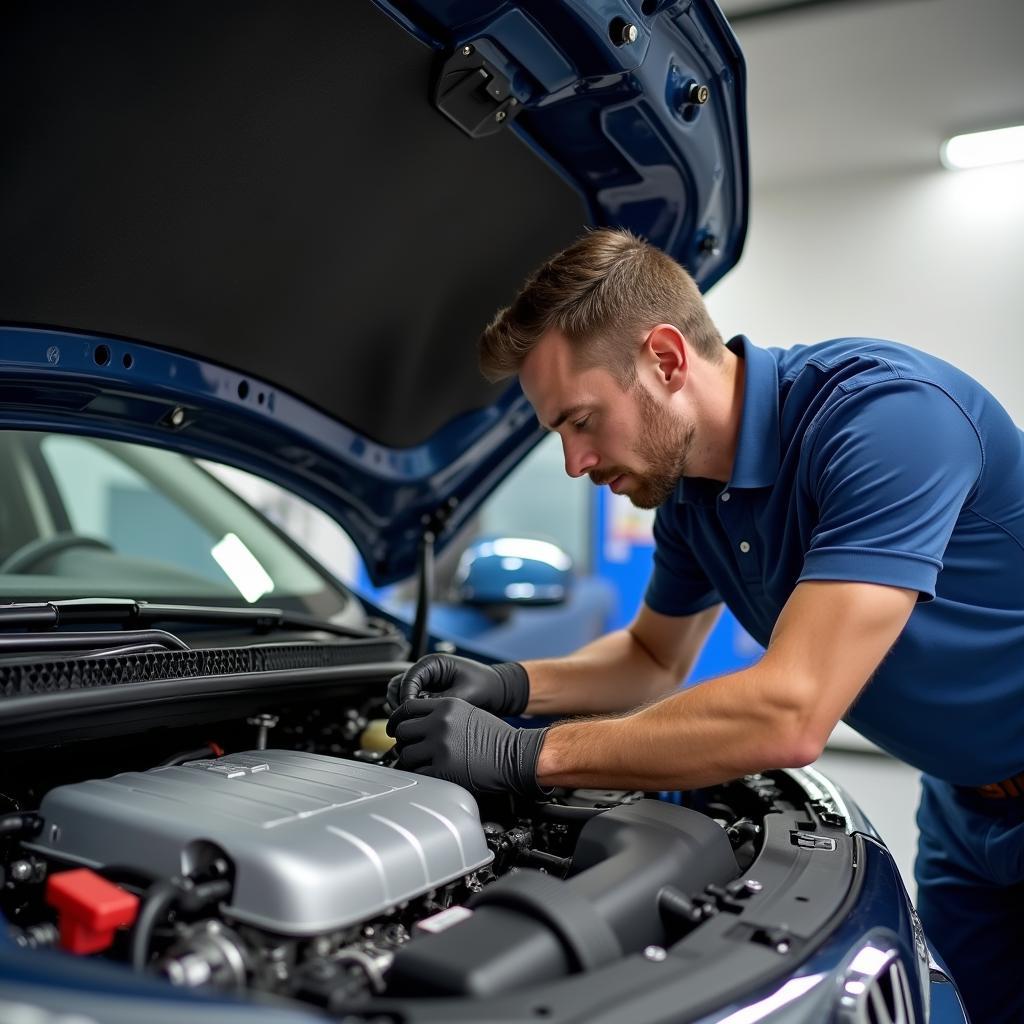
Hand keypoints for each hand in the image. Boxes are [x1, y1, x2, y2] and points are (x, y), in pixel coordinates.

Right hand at [386, 654, 528, 715]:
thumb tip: (419, 712)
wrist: (499, 691)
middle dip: (400, 704)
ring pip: (400, 695)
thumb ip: (440, 701)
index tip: (410, 713)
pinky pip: (411, 704)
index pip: (409, 678)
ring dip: (402, 710)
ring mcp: (426, 684)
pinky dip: (410, 714)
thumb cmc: (486, 685)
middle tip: (407, 722)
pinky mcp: (428, 696)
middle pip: (398, 686)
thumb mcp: (464, 694)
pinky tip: (418, 725)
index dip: (407, 697)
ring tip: (412, 724)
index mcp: (434, 663)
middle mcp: (427, 672)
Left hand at [387, 697, 548, 797]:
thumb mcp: (468, 712)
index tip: (395, 728)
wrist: (516, 755)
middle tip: (411, 748)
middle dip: (404, 741)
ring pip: (406, 754)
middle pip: (402, 731)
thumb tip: (417, 723)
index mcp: (446, 706)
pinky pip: (417, 773)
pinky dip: (420, 775)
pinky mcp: (442, 770)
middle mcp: (440, 723)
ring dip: (411, 760)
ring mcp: (440, 746)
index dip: (397, 719)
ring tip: (424, 762)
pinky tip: (431, 773)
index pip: (407, 707)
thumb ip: (441, 714)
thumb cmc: (496, 737)